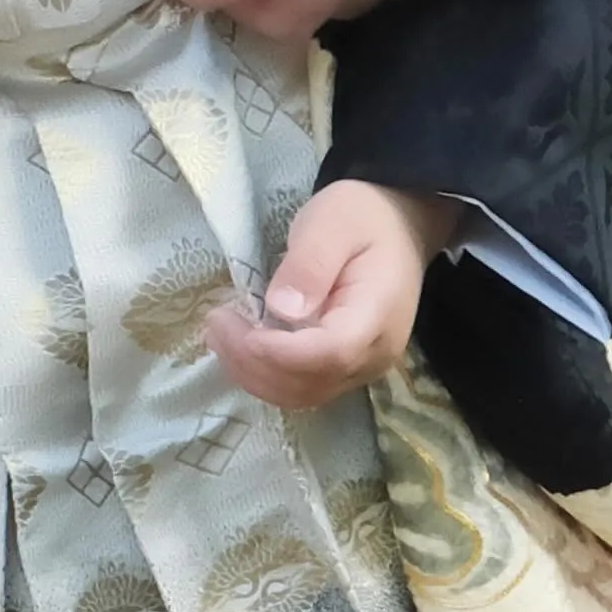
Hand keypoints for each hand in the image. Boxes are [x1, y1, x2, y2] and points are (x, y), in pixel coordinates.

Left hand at [204, 178, 447, 410]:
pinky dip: (264, 374)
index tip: (235, 328)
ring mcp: (361, 368)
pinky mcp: (345, 369)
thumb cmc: (363, 217)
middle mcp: (374, 354)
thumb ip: (309, 264)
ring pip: (301, 394)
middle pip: (310, 382)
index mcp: (378, 315)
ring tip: (218, 334)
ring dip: (253, 373)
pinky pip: (303, 387)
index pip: (330, 353)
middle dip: (252, 361)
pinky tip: (240, 347)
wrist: (396, 224)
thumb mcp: (333, 222)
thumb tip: (281, 309)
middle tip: (215, 321)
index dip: (278, 352)